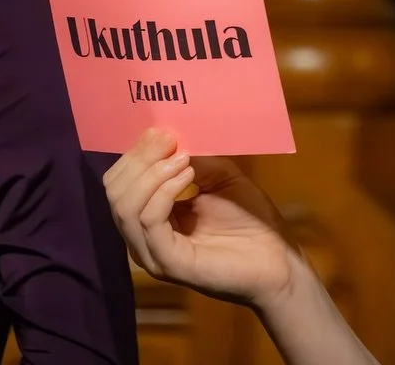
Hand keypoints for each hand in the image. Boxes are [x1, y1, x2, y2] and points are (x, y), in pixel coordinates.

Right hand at [104, 129, 300, 312]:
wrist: (278, 260)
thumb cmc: (251, 219)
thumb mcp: (219, 176)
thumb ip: (192, 159)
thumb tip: (167, 138)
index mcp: (149, 217)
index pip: (119, 182)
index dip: (136, 153)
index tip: (161, 132)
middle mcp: (142, 238)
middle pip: (115, 192)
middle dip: (139, 160)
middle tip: (168, 141)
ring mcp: (152, 253)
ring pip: (125, 207)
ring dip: (152, 174)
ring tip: (183, 160)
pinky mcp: (168, 262)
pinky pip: (149, 221)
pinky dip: (163, 192)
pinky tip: (186, 177)